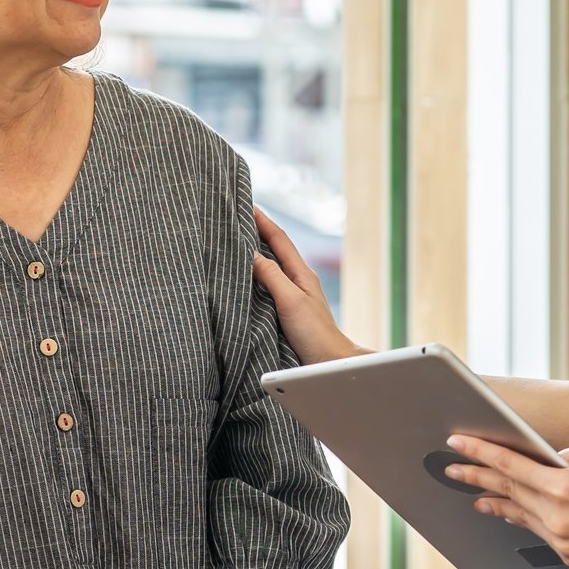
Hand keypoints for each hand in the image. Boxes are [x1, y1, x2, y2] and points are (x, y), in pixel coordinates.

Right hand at [252, 207, 364, 365]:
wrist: (330, 364)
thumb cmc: (315, 333)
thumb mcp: (290, 300)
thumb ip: (271, 275)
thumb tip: (251, 253)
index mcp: (301, 273)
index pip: (279, 239)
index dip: (263, 221)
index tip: (247, 204)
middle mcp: (298, 281)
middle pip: (276, 249)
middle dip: (258, 231)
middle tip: (239, 216)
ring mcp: (294, 296)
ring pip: (272, 266)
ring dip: (257, 251)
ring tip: (239, 240)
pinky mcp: (288, 311)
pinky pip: (269, 284)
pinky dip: (257, 274)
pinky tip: (248, 278)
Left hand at [442, 433, 568, 563]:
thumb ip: (559, 456)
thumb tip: (535, 463)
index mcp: (563, 487)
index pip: (510, 467)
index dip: (480, 454)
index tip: (457, 444)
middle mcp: (559, 518)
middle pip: (508, 493)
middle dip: (478, 479)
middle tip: (451, 469)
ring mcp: (564, 541)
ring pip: (520, 516)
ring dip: (496, 503)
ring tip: (475, 496)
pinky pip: (538, 533)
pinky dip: (523, 519)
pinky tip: (510, 512)